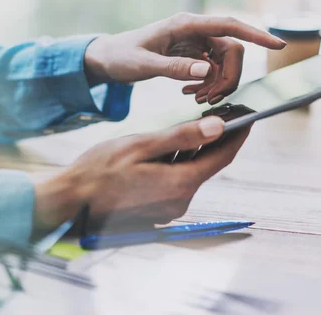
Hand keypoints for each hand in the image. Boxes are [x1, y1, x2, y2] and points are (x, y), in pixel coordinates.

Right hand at [32, 116, 250, 228]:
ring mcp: (169, 207)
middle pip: (210, 164)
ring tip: (206, 124)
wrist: (72, 201)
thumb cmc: (99, 170)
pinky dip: (183, 162)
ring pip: (193, 171)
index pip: (222, 156)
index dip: (238, 134)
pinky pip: (179, 180)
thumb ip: (181, 137)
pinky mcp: (158, 207)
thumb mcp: (141, 145)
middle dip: (220, 139)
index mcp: (180, 184)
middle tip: (229, 113)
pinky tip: (179, 145)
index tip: (249, 116)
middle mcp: (180, 200)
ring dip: (200, 149)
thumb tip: (218, 128)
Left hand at [84, 12, 285, 104]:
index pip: (229, 25)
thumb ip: (174, 67)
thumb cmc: (122, 56)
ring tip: (195, 99)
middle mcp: (195, 31)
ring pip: (224, 64)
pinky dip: (208, 85)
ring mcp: (195, 44)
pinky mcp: (193, 56)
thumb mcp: (144, 65)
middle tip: (208, 100)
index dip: (256, 34)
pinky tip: (189, 94)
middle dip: (227, 77)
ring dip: (217, 84)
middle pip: (232, 51)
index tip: (278, 45)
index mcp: (186, 25)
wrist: (108, 59)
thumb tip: (206, 70)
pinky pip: (213, 71)